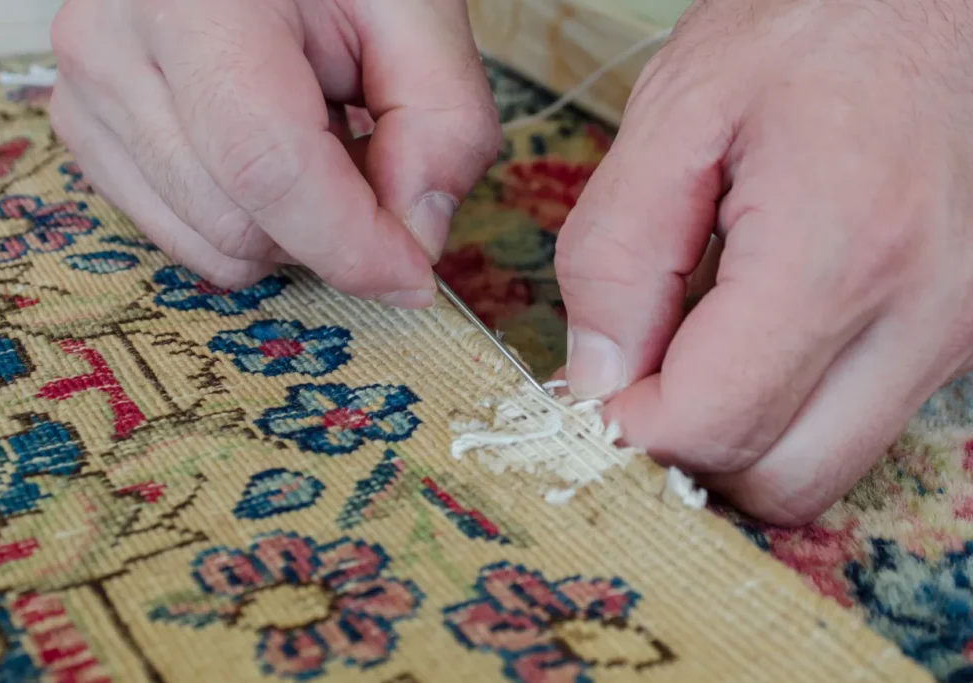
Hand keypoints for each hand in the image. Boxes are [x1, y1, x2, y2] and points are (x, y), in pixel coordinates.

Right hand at [49, 0, 499, 304]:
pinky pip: (184, 239)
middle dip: (329, 230)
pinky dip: (248, 223)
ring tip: (315, 140)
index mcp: (195, 1)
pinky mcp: (86, 134)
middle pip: (238, 223)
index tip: (413, 275)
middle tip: (369, 160)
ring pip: (211, 247)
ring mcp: (87, 96)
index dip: (348, 242)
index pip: (264, 163)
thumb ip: (443, 122)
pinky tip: (265, 152)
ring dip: (290, 229)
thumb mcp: (416, 17)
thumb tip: (416, 239)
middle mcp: (113, 47)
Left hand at [556, 0, 972, 524]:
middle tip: (634, 385)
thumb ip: (617, 253)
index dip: (627, 428)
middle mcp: (919, 316)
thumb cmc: (819, 24)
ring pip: (822, 470)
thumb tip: (593, 376)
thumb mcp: (679, 112)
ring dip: (736, 440)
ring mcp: (951, 333)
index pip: (714, 424)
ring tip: (689, 355)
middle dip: (684, 454)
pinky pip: (853, 428)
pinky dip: (784, 415)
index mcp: (837, 252)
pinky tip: (748, 344)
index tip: (589, 392)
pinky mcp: (955, 333)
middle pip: (778, 481)